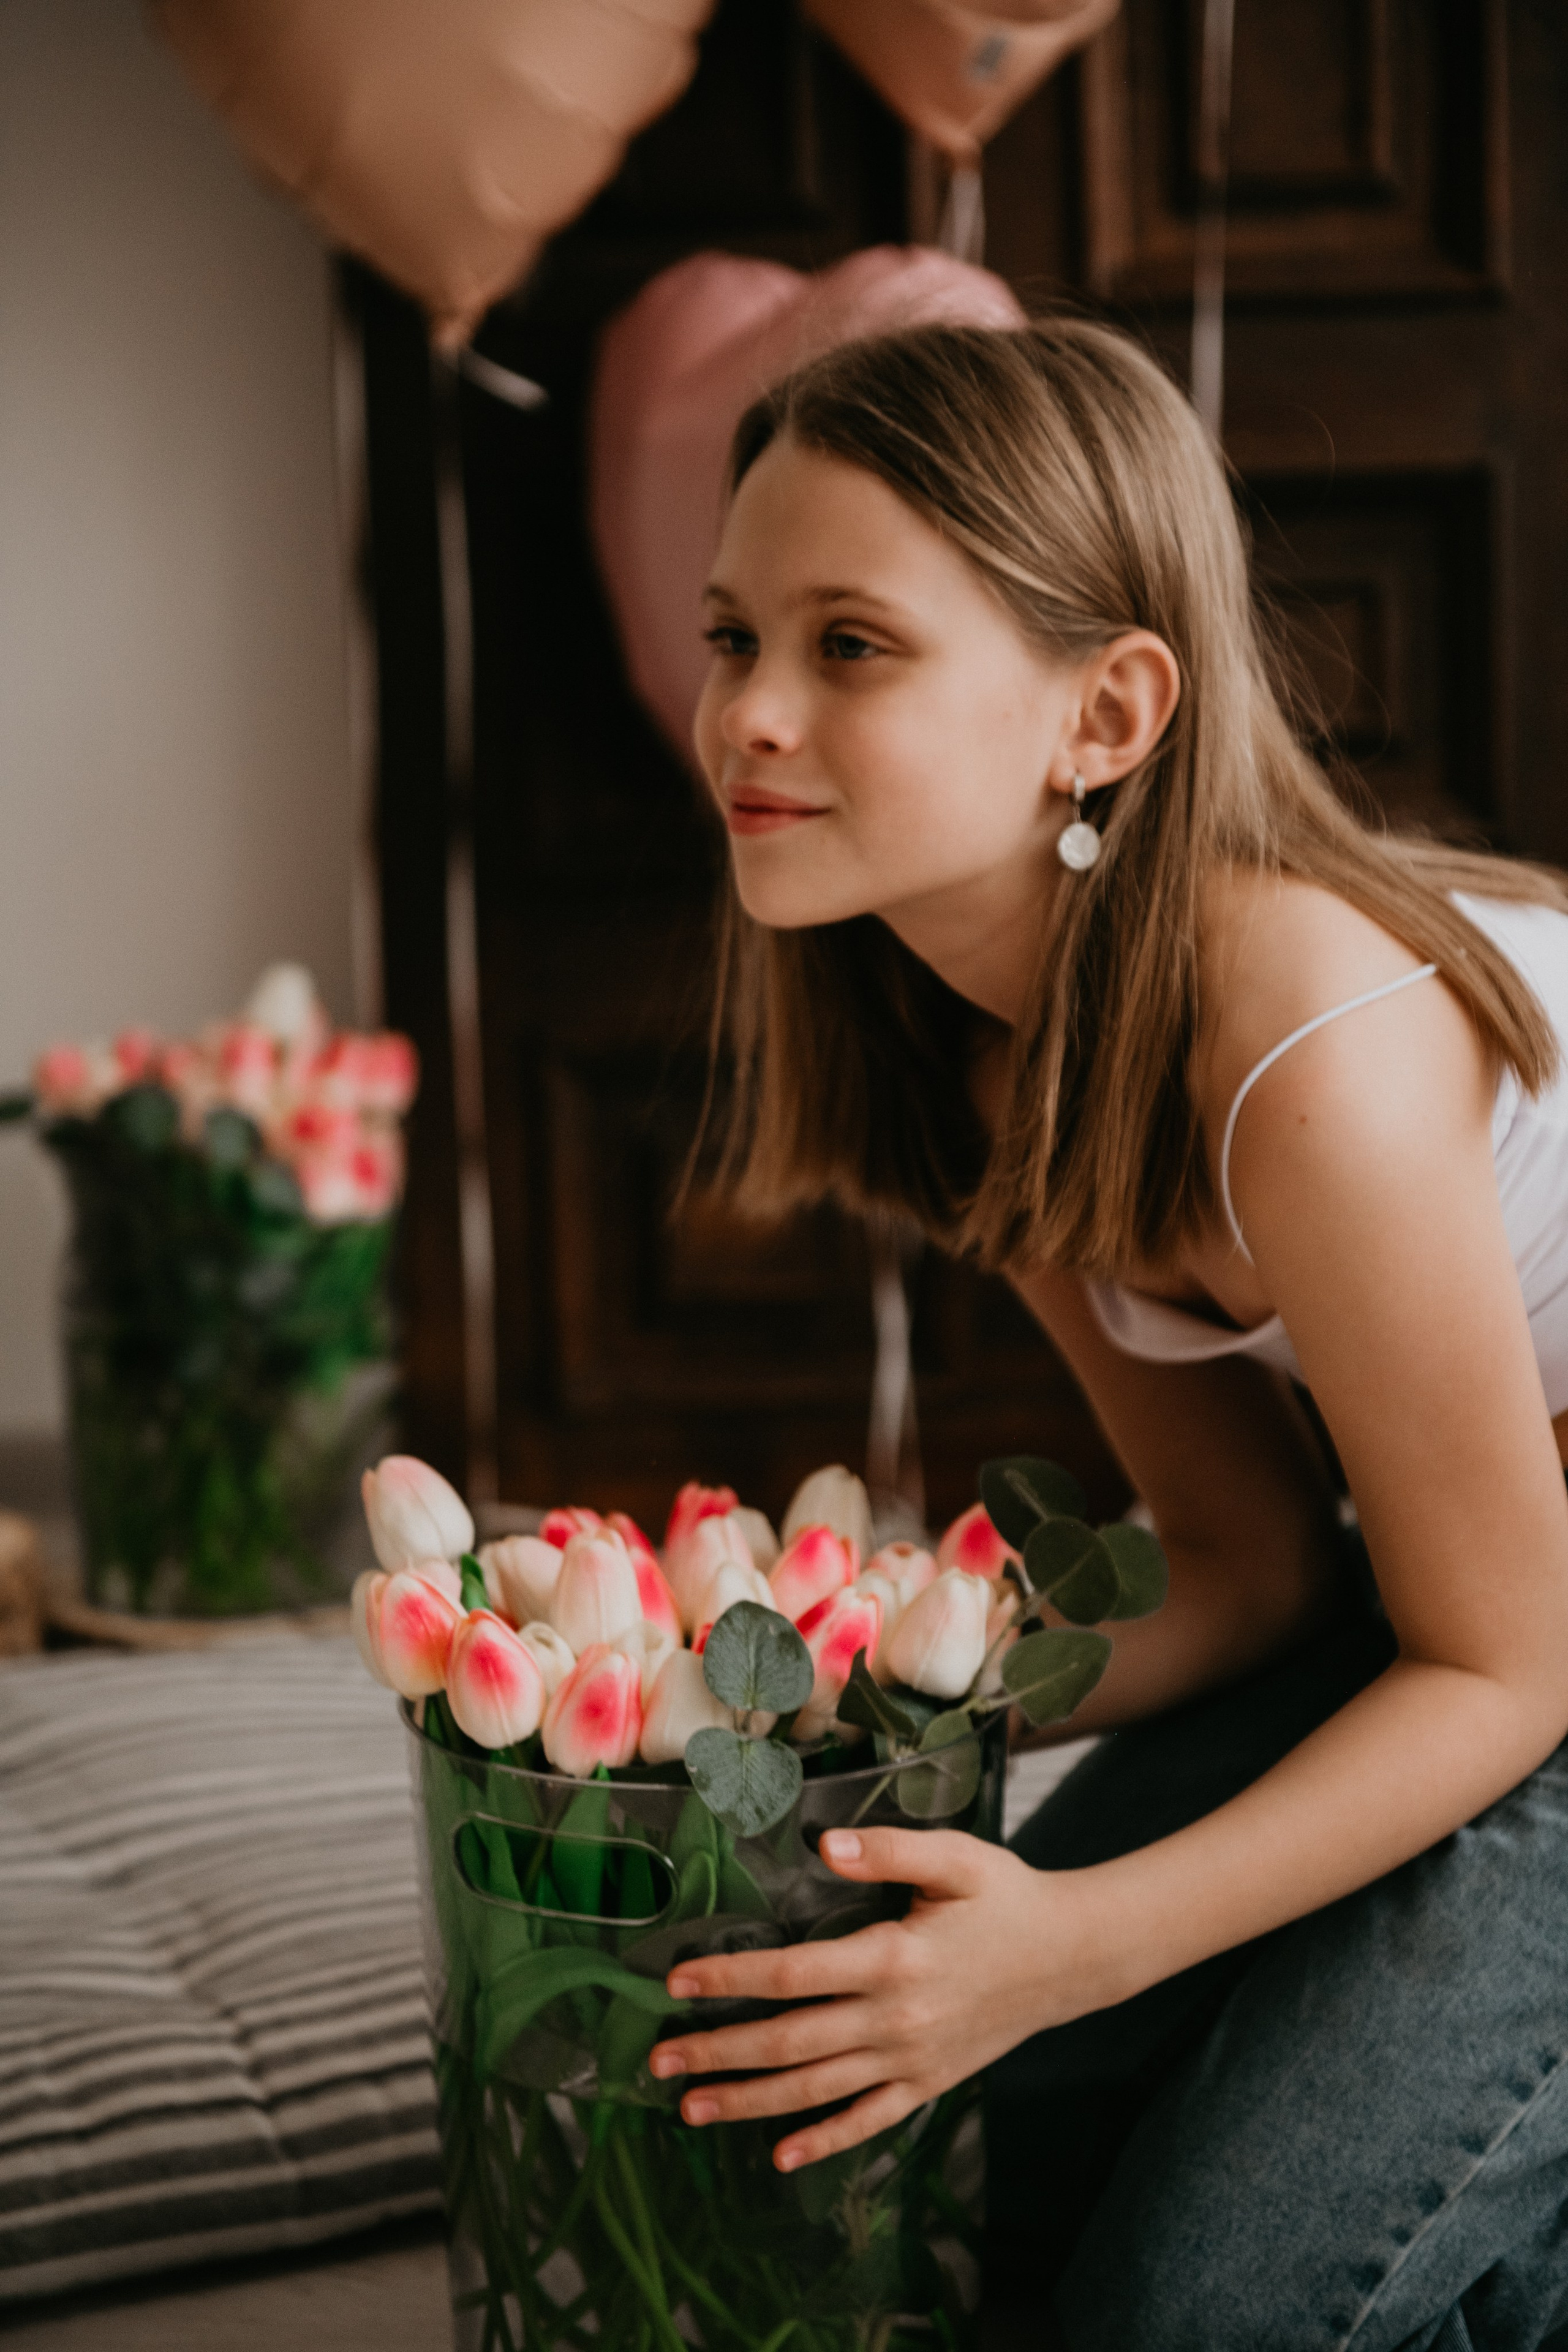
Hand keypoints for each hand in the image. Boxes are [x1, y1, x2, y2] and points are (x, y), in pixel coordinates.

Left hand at [653, 1825, 1091, 2172]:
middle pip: (789, 2042)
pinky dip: (824, 2141)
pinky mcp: (929, 2083)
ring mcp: (911, 2060)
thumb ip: (887, 1850)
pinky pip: (868, 2122)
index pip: (792, 1975)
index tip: (677, 1981)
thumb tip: (823, 1846)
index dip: (730, 1979)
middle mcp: (895, 2020)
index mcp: (893, 1959)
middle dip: (718, 2051)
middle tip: (659, 2059)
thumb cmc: (1008, 1897)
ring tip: (691, 2107)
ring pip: (816, 2090)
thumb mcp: (955, 1858)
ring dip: (749, 2102)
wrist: (1073, 1956)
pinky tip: (781, 2157)